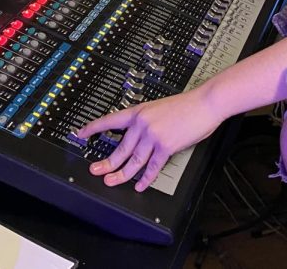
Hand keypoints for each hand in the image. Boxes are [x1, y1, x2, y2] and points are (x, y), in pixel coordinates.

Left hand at [76, 87, 222, 191]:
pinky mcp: (166, 146)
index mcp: (139, 111)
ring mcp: (153, 135)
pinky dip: (145, 178)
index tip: (81, 133)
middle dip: (106, 162)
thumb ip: (148, 121)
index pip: (111, 120)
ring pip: (133, 160)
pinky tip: (139, 185)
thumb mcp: (160, 108)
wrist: (205, 103)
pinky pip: (152, 167)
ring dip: (121, 174)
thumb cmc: (188, 105)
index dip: (94, 127)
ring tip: (112, 181)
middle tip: (95, 170)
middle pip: (120, 148)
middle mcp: (142, 123)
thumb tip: (140, 137)